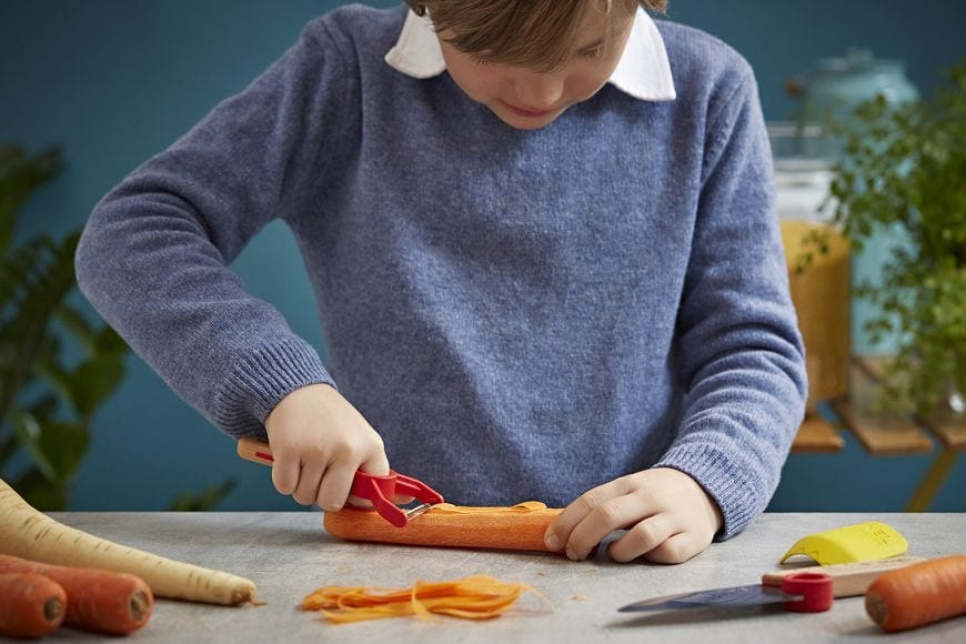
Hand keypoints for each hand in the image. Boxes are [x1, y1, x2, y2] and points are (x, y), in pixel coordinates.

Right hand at [264, 383, 388, 510]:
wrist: (298, 390)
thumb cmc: (332, 421)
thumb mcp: (361, 439)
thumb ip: (375, 471)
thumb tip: (407, 500)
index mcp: (371, 447)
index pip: (371, 496)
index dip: (354, 496)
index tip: (346, 485)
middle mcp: (348, 449)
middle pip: (331, 503)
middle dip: (321, 494)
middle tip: (320, 471)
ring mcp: (318, 449)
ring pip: (304, 497)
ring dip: (300, 485)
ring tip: (305, 458)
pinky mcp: (290, 449)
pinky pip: (284, 487)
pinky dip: (284, 478)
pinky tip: (291, 456)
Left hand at [544, 468, 722, 563]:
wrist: (704, 489)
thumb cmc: (652, 497)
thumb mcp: (627, 491)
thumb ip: (600, 507)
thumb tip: (561, 534)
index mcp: (628, 484)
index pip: (591, 500)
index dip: (567, 523)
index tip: (552, 542)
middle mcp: (650, 497)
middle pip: (609, 516)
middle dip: (582, 538)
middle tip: (572, 554)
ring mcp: (674, 516)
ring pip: (641, 536)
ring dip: (618, 551)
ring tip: (613, 554)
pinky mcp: (693, 537)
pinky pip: (668, 553)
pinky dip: (651, 559)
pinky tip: (646, 556)